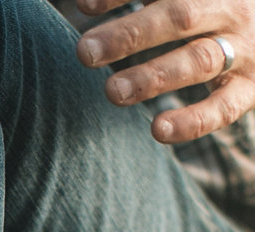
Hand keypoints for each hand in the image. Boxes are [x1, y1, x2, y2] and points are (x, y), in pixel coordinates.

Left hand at [76, 0, 254, 141]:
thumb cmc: (214, 8)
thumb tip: (84, 1)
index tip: (83, 5)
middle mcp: (230, 9)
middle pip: (180, 17)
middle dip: (130, 35)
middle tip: (85, 52)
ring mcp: (243, 49)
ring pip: (198, 60)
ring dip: (153, 77)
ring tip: (113, 92)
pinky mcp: (249, 88)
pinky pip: (222, 108)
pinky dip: (192, 121)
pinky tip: (159, 129)